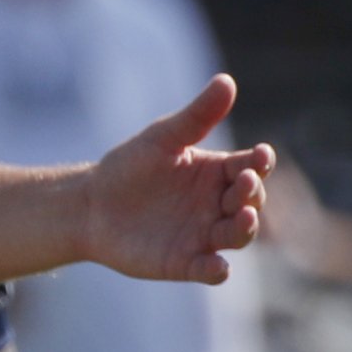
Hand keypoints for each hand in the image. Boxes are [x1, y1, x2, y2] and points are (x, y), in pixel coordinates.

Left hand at [82, 76, 273, 284]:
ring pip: (238, 235)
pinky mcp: (185, 262)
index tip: (261, 156)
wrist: (90, 205)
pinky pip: (209, 270)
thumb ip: (196, 116)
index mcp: (219, 172)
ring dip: (245, 228)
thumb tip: (226, 81)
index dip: (261, 162)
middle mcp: (219, 204)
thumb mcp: (162, 138)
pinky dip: (216, 271)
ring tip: (242, 217)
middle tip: (244, 183)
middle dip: (253, 193)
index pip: (252, 166)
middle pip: (251, 200)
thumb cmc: (129, 167)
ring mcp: (205, 234)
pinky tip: (217, 268)